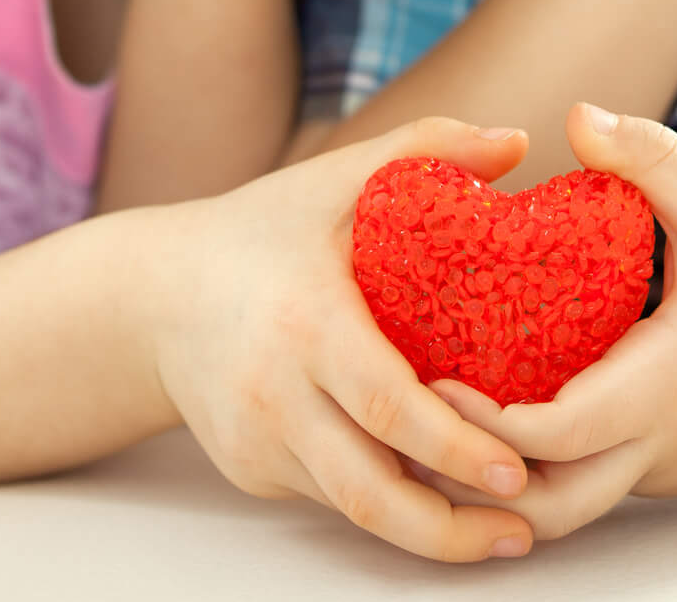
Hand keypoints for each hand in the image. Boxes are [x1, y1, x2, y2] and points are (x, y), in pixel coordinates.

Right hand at [147, 117, 542, 561]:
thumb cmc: (257, 232)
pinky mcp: (252, 471)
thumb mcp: (334, 178)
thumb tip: (517, 140)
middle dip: (449, 527)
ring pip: (352, 509)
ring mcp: (258, 442)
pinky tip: (441, 503)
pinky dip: (388, 505)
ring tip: (502, 536)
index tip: (516, 467)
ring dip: (428, 532)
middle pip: (367, 489)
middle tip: (526, 528)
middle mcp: (275, 393)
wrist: (150, 294)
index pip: (384, 403)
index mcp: (304, 322)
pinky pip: (330, 498)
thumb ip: (426, 146)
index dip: (453, 446)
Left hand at [405, 104, 676, 540]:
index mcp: (662, 388)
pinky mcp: (665, 472)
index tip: (434, 373)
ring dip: (503, 475)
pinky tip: (505, 407)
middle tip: (417, 410)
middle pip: (545, 506)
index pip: (553, 437)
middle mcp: (656, 445)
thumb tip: (576, 116)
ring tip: (444, 413)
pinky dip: (541, 463)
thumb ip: (652, 158)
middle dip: (473, 473)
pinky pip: (591, 483)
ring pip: (566, 507)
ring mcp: (661, 470)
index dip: (484, 418)